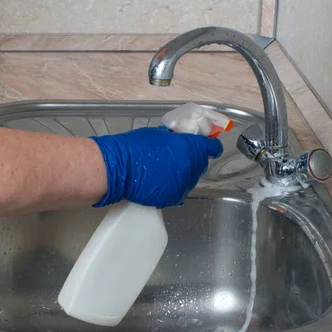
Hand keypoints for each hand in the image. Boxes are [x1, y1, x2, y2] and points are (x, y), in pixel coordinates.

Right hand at [91, 126, 222, 207]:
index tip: (208, 147)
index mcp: (191, 147)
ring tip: (165, 171)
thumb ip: (177, 138)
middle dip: (193, 160)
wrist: (119, 168)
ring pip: (191, 179)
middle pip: (201, 164)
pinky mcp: (174, 198)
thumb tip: (183, 139)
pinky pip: (180, 191)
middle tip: (177, 158)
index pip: (213, 148)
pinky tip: (160, 182)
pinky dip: (173, 186)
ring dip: (183, 174)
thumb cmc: (136, 146)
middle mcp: (192, 167)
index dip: (211, 146)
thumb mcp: (160, 134)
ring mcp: (184, 184)